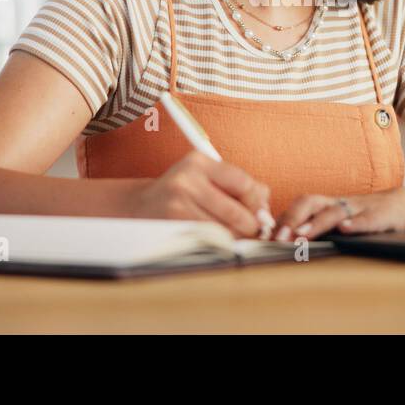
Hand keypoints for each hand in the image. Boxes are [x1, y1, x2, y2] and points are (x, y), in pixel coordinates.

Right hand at [125, 151, 272, 238]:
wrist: (139, 206)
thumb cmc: (182, 194)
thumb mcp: (207, 179)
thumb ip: (240, 187)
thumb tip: (265, 209)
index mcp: (199, 161)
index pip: (243, 182)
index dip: (256, 202)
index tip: (260, 213)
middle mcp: (186, 179)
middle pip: (236, 211)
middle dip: (250, 226)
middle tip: (253, 231)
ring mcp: (176, 203)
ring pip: (224, 230)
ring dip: (235, 238)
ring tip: (234, 236)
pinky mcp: (171, 225)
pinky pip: (208, 239)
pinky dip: (219, 243)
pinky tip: (217, 240)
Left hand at [273, 188, 404, 241]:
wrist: (399, 205)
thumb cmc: (359, 217)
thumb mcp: (334, 220)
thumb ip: (311, 228)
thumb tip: (278, 242)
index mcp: (324, 205)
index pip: (297, 207)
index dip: (281, 220)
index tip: (264, 237)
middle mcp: (337, 203)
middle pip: (310, 203)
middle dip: (292, 219)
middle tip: (279, 238)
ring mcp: (358, 208)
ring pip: (334, 212)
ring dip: (316, 224)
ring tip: (301, 237)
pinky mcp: (379, 216)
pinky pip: (367, 219)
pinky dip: (355, 223)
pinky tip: (345, 230)